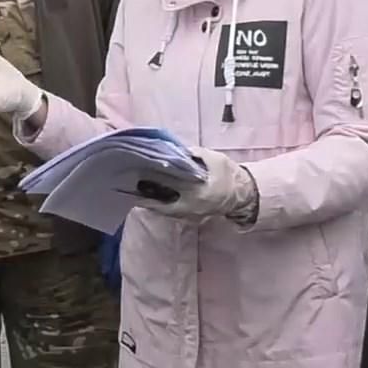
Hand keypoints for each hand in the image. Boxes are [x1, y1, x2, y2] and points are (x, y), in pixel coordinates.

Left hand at [135, 147, 256, 221]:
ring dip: (147, 199)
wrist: (241, 195)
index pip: (170, 180)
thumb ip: (193, 154)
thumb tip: (172, 149)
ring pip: (161, 209)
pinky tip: (145, 196)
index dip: (153, 173)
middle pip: (160, 199)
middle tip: (127, 181)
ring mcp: (188, 215)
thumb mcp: (212, 158)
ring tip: (132, 189)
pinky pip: (167, 212)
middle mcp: (190, 206)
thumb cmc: (227, 174)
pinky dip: (156, 204)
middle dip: (144, 191)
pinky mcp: (187, 218)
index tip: (138, 166)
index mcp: (197, 190)